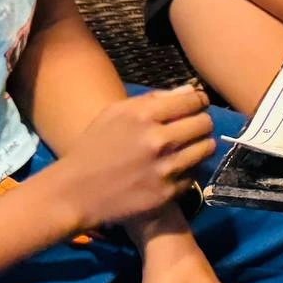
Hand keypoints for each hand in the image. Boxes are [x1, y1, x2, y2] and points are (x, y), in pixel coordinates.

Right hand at [42, 84, 214, 232]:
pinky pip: (194, 174)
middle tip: (192, 128)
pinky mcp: (168, 192)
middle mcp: (158, 140)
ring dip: (200, 146)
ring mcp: (165, 168)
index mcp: (143, 116)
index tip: (197, 105)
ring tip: (187, 147)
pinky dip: (188, 170)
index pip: (193, 101)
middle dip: (201, 123)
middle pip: (205, 123)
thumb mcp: (114, 114)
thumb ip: (153, 99)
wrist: (75, 193)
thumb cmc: (94, 148)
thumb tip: (189, 90)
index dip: (198, 101)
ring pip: (206, 149)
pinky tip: (173, 169)